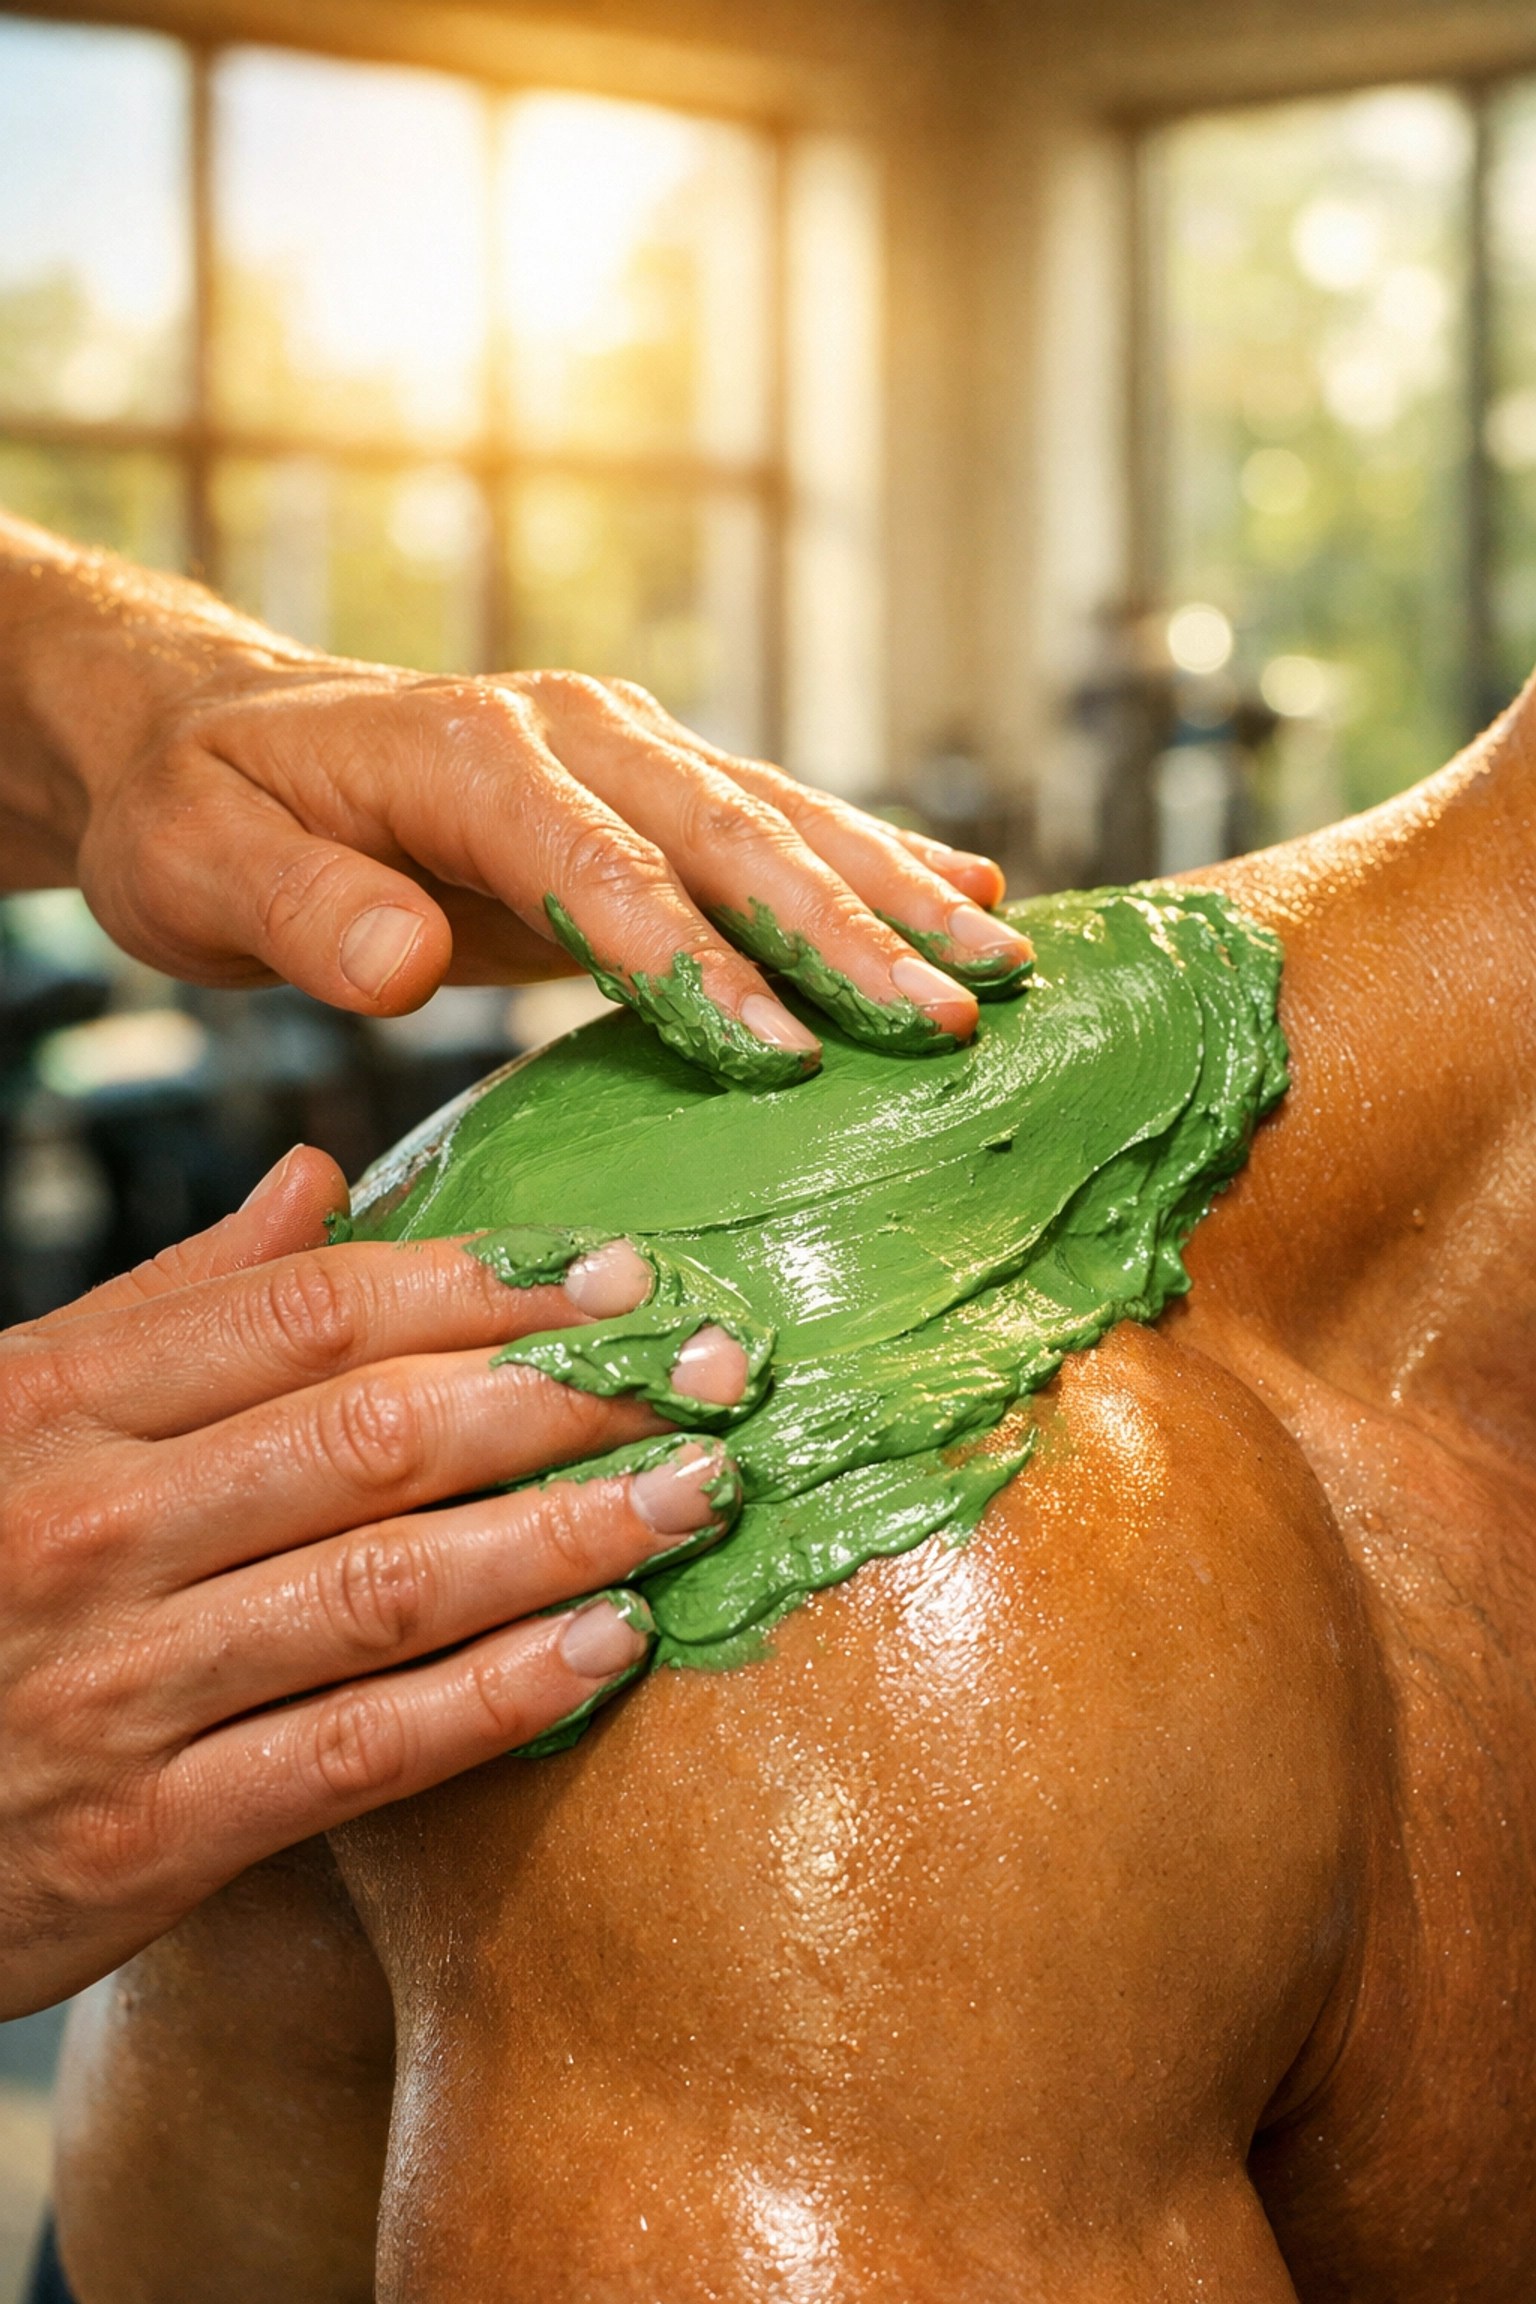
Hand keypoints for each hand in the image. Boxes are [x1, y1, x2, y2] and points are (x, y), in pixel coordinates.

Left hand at [0, 517, 1030, 1084]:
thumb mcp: (199, 865)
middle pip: (729, 836)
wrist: (221, 739)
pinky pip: (775, 820)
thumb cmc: (204, 814)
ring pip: (781, 820)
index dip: (694, 963)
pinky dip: (874, 859)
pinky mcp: (646, 785)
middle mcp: (570, 730)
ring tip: (1004, 964)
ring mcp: (620, 747)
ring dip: (894, 897)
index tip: (780, 1056)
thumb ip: (299, 913)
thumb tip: (406, 962)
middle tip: (952, 1019)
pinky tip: (967, 890)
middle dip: (846, 934)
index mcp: (470, 753)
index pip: (601, 868)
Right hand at [0, 1147, 741, 2015]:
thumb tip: (319, 1179)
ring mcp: (119, 1684)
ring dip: (566, 1533)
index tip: (624, 1276)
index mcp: (59, 1402)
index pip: (311, 1314)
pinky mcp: (147, 1833)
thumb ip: (171, 1304)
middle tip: (714, 1373)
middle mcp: (89, 1528)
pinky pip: (358, 1752)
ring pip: (387, 1585)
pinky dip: (496, 1698)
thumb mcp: (18, 1416)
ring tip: (697, 1493)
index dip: (487, 1285)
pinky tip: (610, 1647)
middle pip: (372, 1434)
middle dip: (564, 1396)